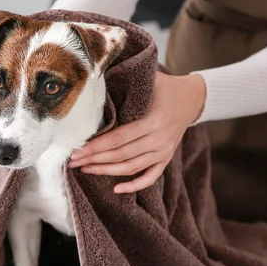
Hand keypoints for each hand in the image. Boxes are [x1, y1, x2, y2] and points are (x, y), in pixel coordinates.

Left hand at [68, 71, 205, 192]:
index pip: (118, 138)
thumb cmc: (165, 87)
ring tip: (85, 169)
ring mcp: (163, 151)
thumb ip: (125, 80)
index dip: (96, 147)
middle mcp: (159, 140)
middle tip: (72, 161)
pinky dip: (135, 185)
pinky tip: (117, 189)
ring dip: (106, 171)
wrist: (194, 98)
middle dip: (94, 160)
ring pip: (131, 168)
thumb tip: (95, 75)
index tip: (77, 150)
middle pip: (121, 155)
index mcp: (153, 121)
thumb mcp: (149, 79)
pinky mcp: (166, 158)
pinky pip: (150, 177)